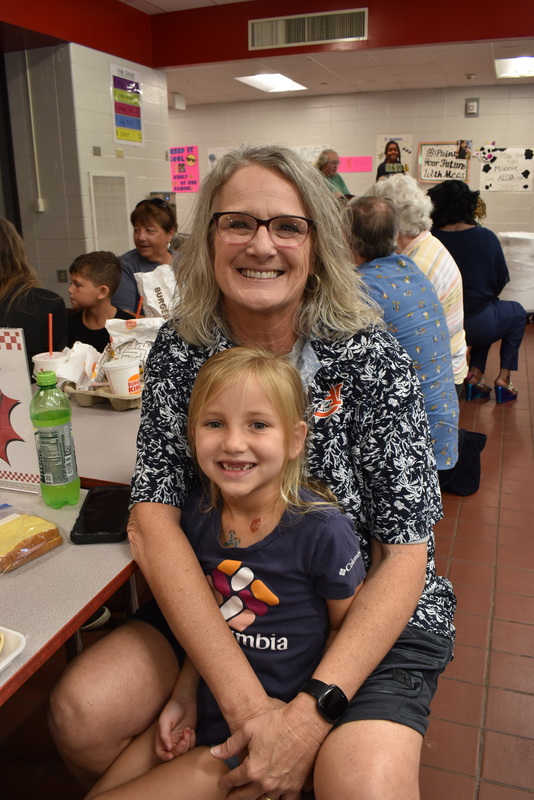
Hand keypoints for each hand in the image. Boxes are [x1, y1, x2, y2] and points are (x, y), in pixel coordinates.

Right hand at [155, 697, 196, 760]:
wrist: (186, 699)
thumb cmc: (172, 708)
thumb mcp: (165, 720)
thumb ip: (164, 734)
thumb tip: (168, 749)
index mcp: (161, 738)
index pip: (161, 753)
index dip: (165, 757)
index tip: (171, 756)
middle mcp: (171, 741)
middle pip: (174, 754)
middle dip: (180, 748)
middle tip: (184, 737)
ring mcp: (180, 739)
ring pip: (184, 751)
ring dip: (187, 742)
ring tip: (188, 729)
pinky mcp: (189, 737)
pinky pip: (192, 746)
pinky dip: (193, 740)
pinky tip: (191, 730)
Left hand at [211, 696, 328, 799]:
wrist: (305, 723)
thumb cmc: (276, 722)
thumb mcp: (248, 728)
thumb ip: (231, 744)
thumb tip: (215, 752)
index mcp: (252, 769)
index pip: (234, 780)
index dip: (226, 782)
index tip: (222, 783)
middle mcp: (266, 782)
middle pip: (247, 796)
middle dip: (237, 797)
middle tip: (231, 797)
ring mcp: (283, 786)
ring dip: (258, 799)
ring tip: (254, 797)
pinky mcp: (297, 785)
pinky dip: (282, 799)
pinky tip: (278, 796)